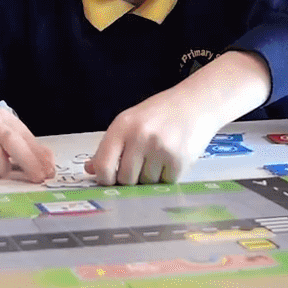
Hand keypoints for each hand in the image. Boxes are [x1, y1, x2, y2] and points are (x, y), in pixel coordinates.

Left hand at [89, 51, 270, 185]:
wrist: (197, 103)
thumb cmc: (160, 113)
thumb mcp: (130, 122)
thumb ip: (110, 146)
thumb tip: (90, 169)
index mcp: (122, 126)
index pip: (104, 165)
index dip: (104, 179)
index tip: (110, 180)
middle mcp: (140, 137)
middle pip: (125, 179)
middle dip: (131, 179)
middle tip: (141, 167)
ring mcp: (160, 149)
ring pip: (146, 183)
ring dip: (151, 178)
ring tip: (159, 159)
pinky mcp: (179, 161)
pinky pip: (165, 183)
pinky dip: (167, 177)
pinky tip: (171, 160)